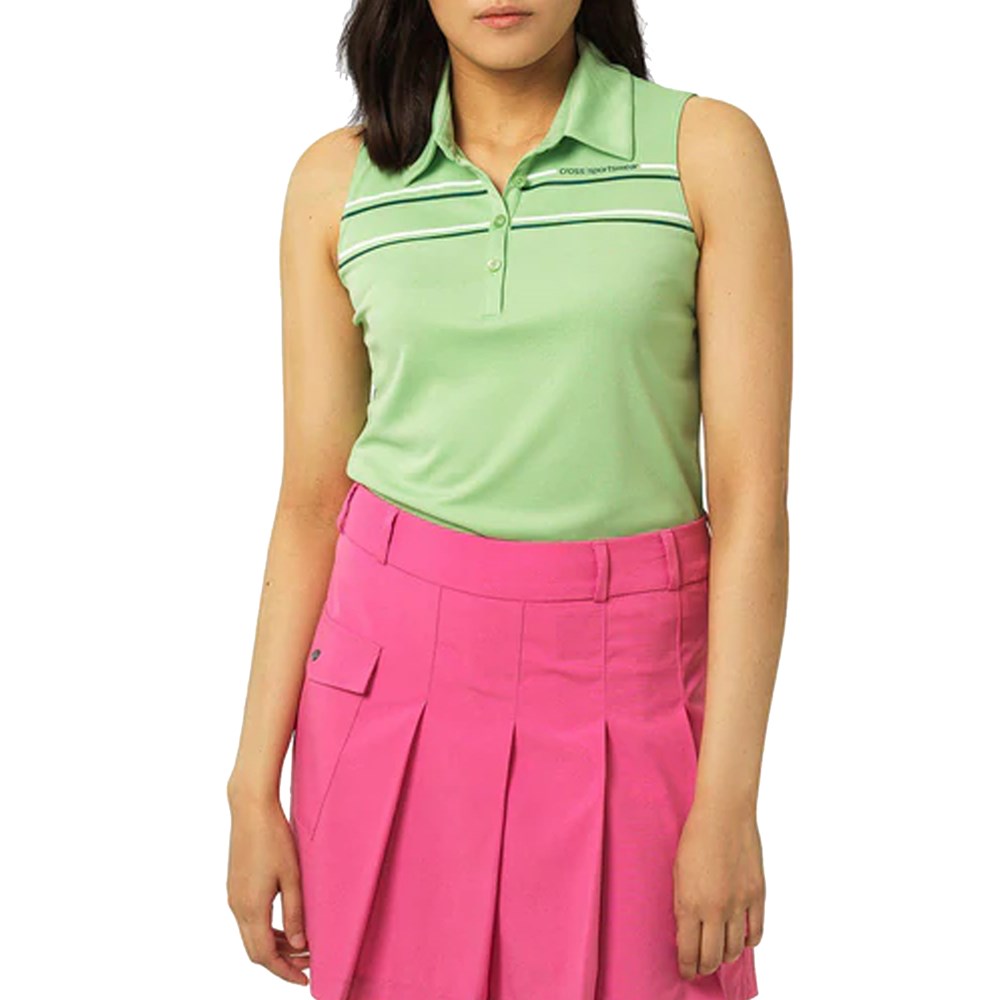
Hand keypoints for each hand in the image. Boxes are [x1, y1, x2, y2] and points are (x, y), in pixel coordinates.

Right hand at [227, 791, 309, 984]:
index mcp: (251, 908)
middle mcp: (237, 906)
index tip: (305, 980)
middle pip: (256, 950)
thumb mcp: (292, 876)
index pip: (265, 955)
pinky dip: (267, 930)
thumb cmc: (274, 838)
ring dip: (275, 946)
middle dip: (281, 963)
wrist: (250, 809)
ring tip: (302, 947)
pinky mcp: (235, 886)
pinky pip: (249, 920)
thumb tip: (300, 945)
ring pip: (251, 935)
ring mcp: (234, 896)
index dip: (284, 972)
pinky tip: (286, 925)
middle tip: (307, 965)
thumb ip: (295, 912)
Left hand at [672, 797, 764, 979]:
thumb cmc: (695, 837)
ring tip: (719, 953)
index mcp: (690, 903)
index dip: (687, 967)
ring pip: (734, 949)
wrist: (724, 814)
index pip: (689, 951)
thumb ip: (683, 903)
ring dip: (725, 956)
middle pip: (712, 957)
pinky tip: (741, 939)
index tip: (686, 972)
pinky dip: (748, 941)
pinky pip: (756, 932)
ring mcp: (739, 904)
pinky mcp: (758, 896)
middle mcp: (715, 909)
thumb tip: (687, 930)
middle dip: (704, 967)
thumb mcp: (678, 872)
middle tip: (700, 967)